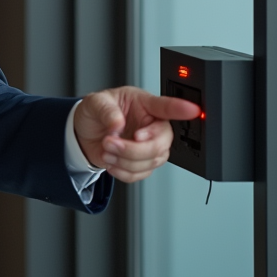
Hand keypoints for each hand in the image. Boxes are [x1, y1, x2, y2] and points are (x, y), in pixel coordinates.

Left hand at [74, 86, 200, 182]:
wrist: (84, 132)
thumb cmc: (95, 113)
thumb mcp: (95, 102)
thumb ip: (106, 110)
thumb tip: (117, 123)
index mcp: (145, 105)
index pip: (167, 106)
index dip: (180, 109)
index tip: (192, 110)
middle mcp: (152, 126)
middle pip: (162, 143)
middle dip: (135, 148)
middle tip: (110, 142)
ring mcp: (149, 146)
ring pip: (152, 161)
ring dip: (125, 160)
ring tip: (106, 149)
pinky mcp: (142, 163)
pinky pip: (141, 174)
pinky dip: (123, 171)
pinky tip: (111, 161)